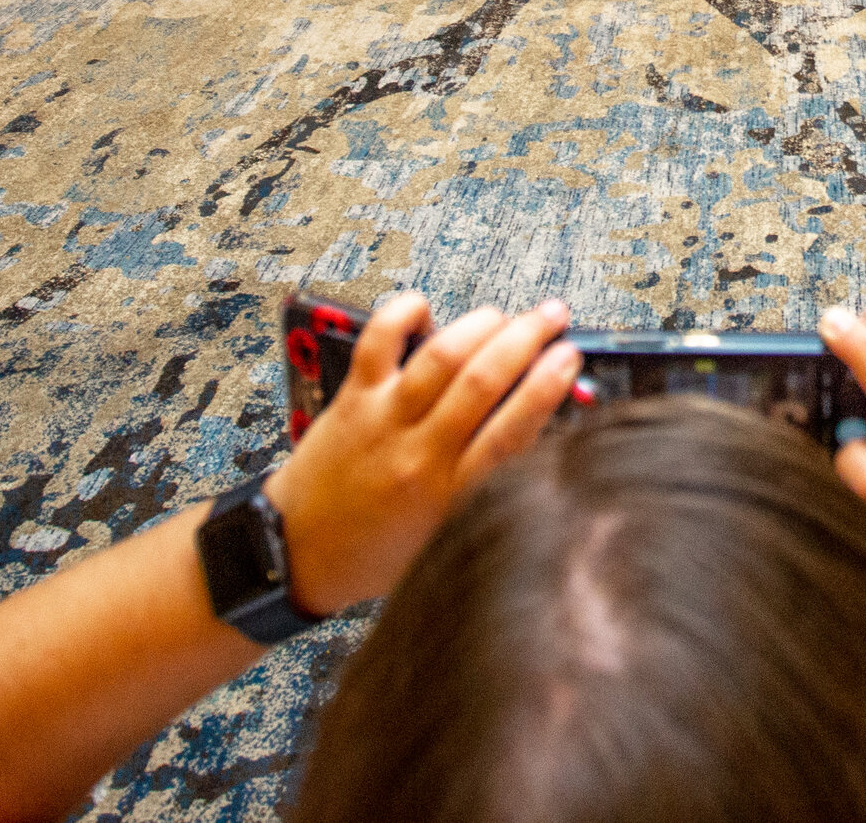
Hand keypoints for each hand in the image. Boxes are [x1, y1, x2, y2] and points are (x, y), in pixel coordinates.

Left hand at [263, 293, 577, 614]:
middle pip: (482, 381)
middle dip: (527, 338)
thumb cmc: (374, 553)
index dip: (546, 386)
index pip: (511, 432)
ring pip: (440, 356)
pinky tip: (426, 310)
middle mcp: (418, 452)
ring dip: (482, 324)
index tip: (569, 358)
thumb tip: (532, 432)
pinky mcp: (353, 399)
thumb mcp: (446, 536)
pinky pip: (379, 341)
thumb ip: (486, 489)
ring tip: (506, 315)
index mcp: (449, 495)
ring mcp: (383, 420)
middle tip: (553, 317)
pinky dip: (405, 313)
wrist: (295, 555)